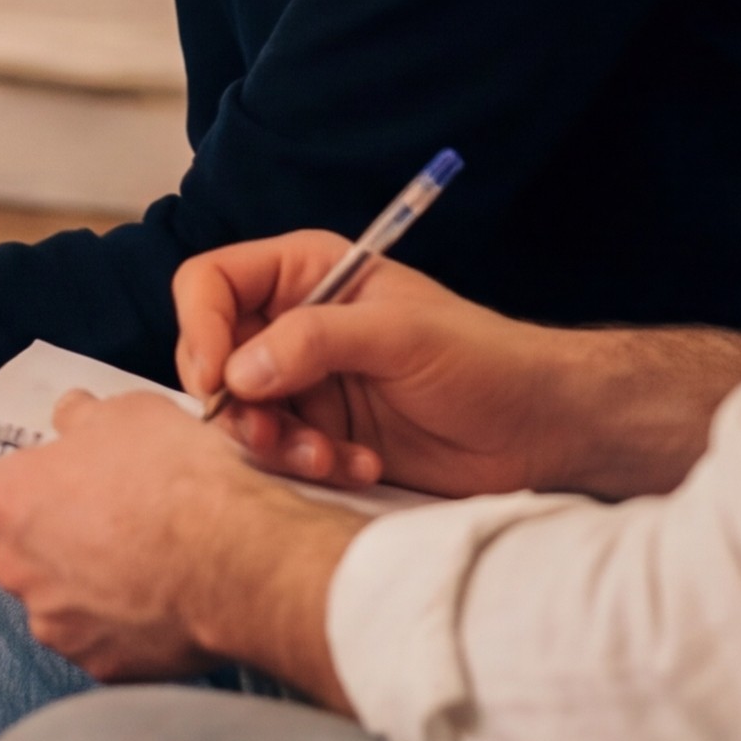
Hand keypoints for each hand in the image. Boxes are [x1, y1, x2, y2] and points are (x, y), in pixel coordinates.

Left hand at [0, 389, 354, 692]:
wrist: (239, 562)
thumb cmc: (180, 483)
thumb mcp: (131, 414)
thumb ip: (85, 417)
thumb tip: (73, 416)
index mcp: (12, 500)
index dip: (17, 484)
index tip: (51, 482)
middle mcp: (18, 566)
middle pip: (21, 550)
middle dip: (57, 538)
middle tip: (114, 522)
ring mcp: (56, 622)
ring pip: (58, 600)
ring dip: (89, 587)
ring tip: (146, 566)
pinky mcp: (98, 664)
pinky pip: (100, 641)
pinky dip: (122, 628)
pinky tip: (162, 604)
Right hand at [175, 240, 598, 498]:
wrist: (541, 430)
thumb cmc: (485, 359)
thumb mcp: (400, 335)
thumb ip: (314, 341)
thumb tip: (236, 374)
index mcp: (305, 274)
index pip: (210, 284)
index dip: (199, 327)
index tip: (217, 379)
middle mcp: (292, 325)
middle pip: (210, 356)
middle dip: (235, 403)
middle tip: (270, 434)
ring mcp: (304, 384)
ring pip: (238, 414)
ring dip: (275, 444)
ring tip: (329, 458)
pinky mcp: (320, 435)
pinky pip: (277, 455)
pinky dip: (308, 467)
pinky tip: (360, 465)